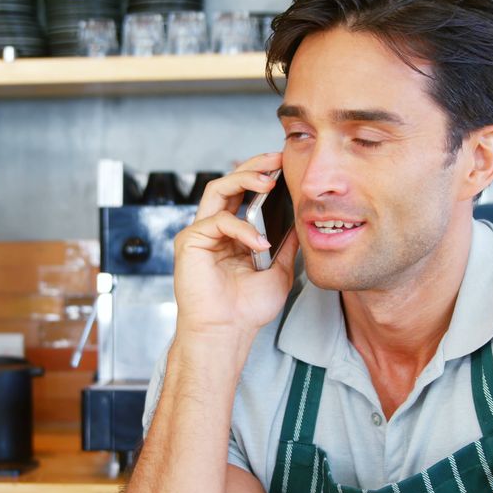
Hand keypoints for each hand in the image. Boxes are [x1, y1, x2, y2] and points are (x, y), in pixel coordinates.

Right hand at [173, 152, 300, 340]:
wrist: (227, 332)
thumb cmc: (246, 310)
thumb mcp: (279, 271)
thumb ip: (286, 244)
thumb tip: (302, 222)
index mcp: (233, 234)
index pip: (245, 194)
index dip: (263, 176)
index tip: (286, 166)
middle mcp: (214, 229)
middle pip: (230, 182)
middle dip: (254, 165)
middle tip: (277, 159)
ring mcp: (200, 233)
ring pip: (218, 189)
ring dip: (245, 179)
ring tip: (269, 181)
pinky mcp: (190, 241)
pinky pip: (218, 221)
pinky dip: (242, 228)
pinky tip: (259, 242)